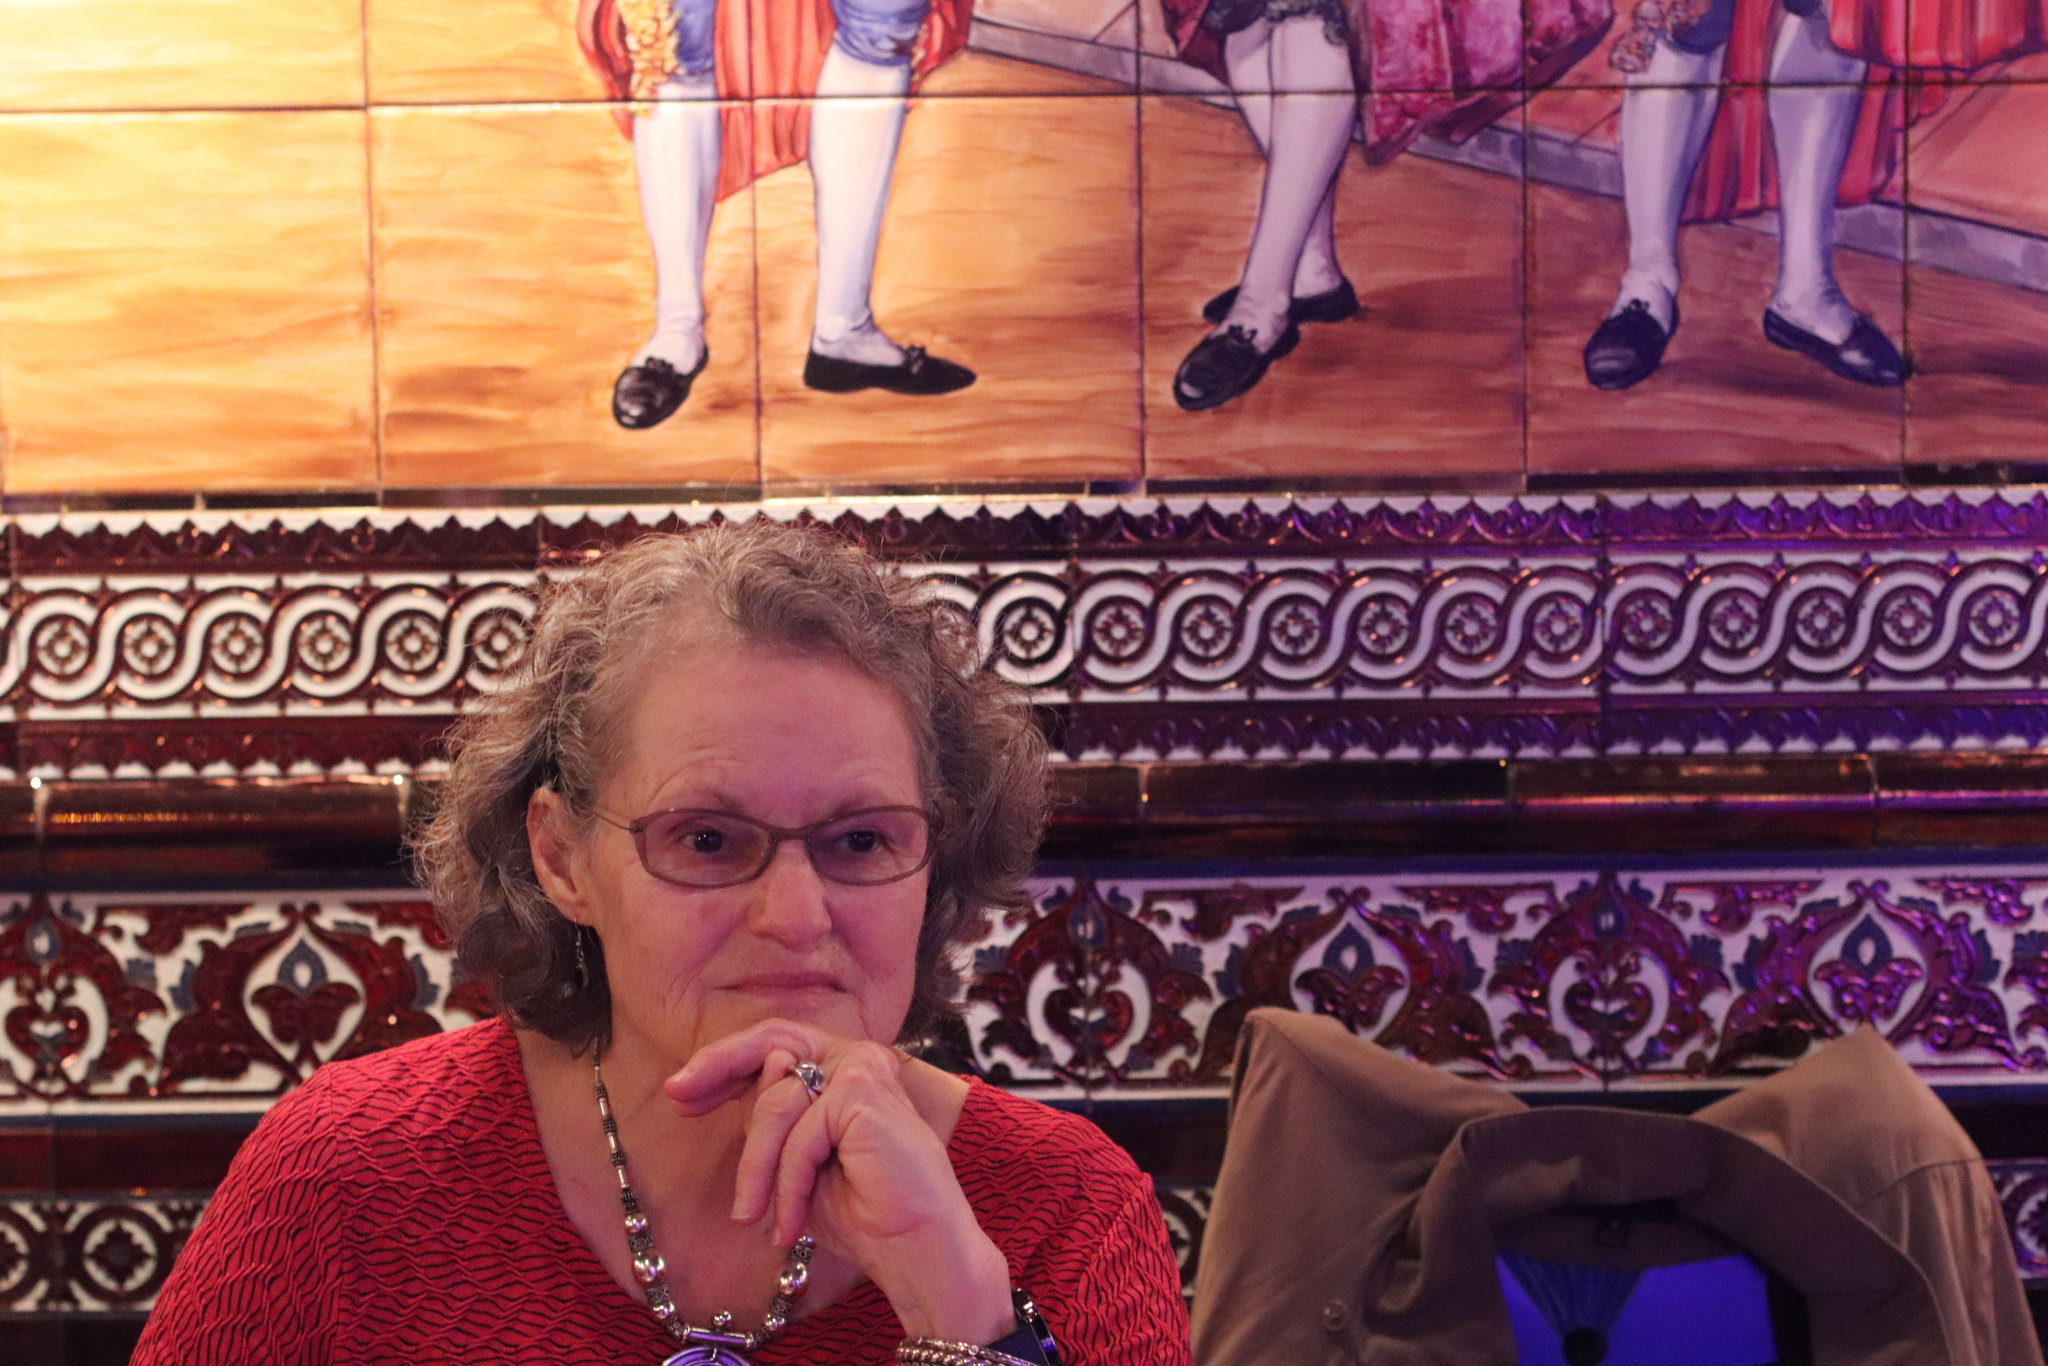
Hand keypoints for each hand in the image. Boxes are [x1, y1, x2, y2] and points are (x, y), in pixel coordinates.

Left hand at [665, 1019, 1014, 1343]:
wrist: (917, 1250)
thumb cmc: (865, 1213)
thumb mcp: (799, 1163)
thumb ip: (775, 1124)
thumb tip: (738, 1087)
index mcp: (844, 1069)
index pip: (776, 1045)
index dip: (724, 1063)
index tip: (682, 1095)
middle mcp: (856, 1057)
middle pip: (772, 1039)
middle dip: (717, 1065)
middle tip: (677, 1097)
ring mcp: (862, 1067)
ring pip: (776, 1103)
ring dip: (756, 1169)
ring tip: (750, 1216)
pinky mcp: (863, 1091)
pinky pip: (798, 1135)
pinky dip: (787, 1185)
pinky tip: (790, 1224)